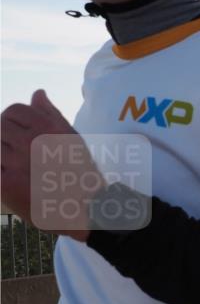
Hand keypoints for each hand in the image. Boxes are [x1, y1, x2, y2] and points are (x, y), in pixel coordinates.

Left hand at [1, 90, 102, 241]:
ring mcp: (15, 163)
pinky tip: (15, 180)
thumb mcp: (73, 139)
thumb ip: (52, 115)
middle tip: (18, 152)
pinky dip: (2, 173)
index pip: (14, 110)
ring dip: (4, 156)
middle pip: (0, 126)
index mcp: (48, 128)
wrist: (87, 210)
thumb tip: (37, 93)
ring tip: (19, 167)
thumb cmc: (82, 173)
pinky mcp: (5, 183)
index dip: (14, 120)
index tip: (20, 134)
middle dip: (6, 137)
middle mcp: (30, 141)